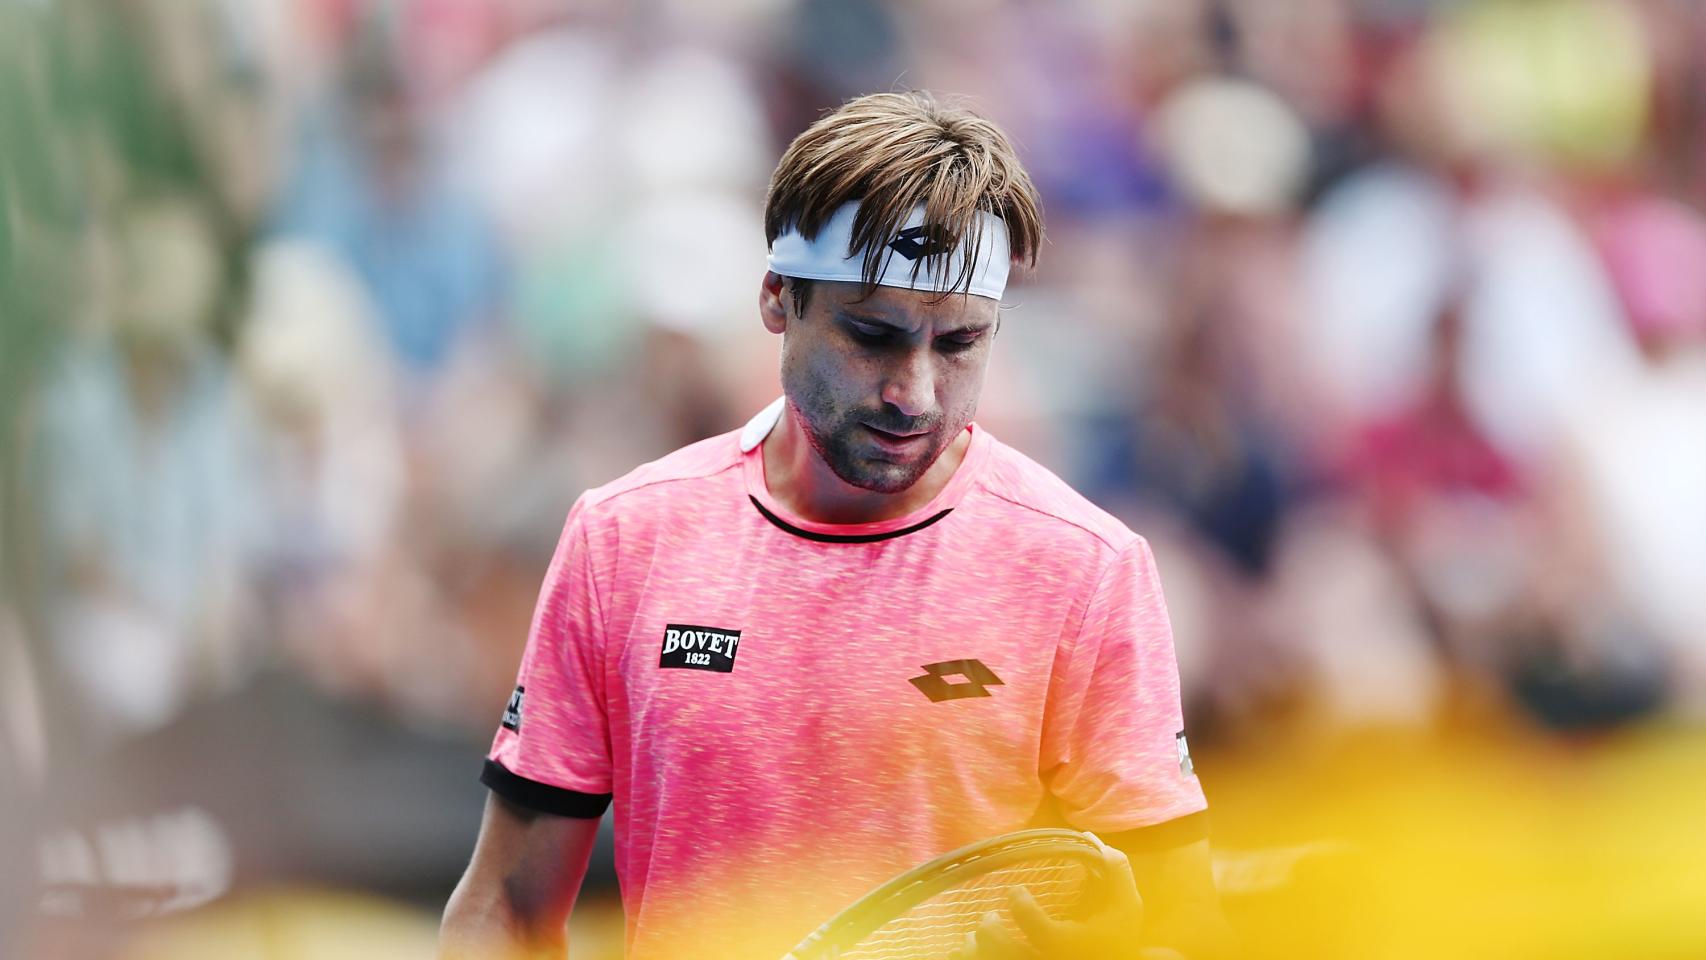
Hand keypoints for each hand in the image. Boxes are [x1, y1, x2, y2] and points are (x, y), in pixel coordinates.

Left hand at [952, 838, 1176, 959]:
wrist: (1113, 956)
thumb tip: (1091, 839)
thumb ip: (1115, 872)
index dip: (1024, 911)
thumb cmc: (1114, 934)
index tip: (1014, 890)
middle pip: (1010, 957)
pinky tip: (975, 946)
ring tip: (981, 930)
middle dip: (991, 933)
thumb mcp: (1125, 905)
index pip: (1047, 937)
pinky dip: (972, 956)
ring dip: (977, 947)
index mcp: (1075, 946)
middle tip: (992, 914)